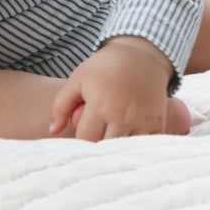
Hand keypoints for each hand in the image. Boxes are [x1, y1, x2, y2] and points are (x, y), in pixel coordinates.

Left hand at [48, 36, 172, 140]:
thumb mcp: (77, 79)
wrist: (140, 56)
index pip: (85, 140)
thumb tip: (52, 131)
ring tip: (109, 148)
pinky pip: (146, 148)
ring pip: (125, 152)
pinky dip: (138, 150)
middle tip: (92, 149)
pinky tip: (129, 146)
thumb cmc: (104, 68)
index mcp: (100, 106)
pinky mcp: (158, 125)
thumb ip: (60, 105)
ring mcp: (142, 122)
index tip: (77, 145)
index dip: (79, 146)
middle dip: (97, 152)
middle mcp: (122, 117)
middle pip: (105, 149)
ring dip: (116, 153)